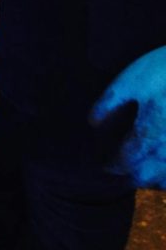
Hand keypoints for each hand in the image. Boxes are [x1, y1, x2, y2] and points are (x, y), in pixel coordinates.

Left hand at [91, 45, 165, 187]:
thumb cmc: (164, 69)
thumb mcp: (131, 80)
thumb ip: (109, 103)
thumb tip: (92, 124)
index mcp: (151, 133)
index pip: (127, 159)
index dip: (113, 164)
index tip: (106, 166)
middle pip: (149, 176)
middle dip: (133, 177)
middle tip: (123, 173)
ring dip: (155, 181)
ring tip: (144, 175)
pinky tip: (164, 172)